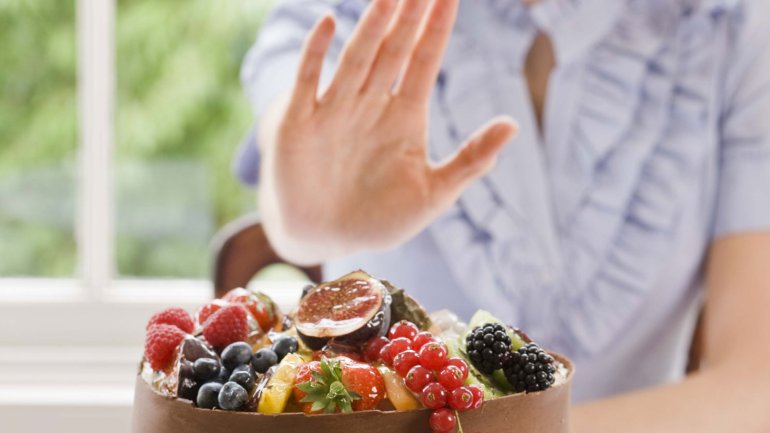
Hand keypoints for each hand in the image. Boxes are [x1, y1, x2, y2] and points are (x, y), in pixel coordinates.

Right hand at [260, 0, 517, 263]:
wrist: (324, 239)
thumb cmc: (380, 219)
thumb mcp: (434, 193)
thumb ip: (471, 159)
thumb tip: (514, 124)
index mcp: (404, 118)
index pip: (424, 61)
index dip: (437, 28)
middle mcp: (371, 105)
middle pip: (393, 49)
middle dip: (408, 14)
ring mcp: (335, 109)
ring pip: (357, 56)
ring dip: (372, 25)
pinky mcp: (300, 122)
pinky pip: (308, 80)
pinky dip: (316, 52)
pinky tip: (329, 22)